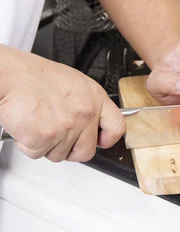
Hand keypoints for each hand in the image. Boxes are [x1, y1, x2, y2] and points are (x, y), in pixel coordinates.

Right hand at [0, 48, 124, 161]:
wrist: (10, 76)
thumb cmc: (33, 76)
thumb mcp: (72, 83)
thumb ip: (86, 103)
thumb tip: (91, 122)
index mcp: (94, 97)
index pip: (116, 126)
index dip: (108, 138)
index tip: (101, 140)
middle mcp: (84, 113)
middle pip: (86, 151)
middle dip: (71, 149)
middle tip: (58, 135)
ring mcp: (66, 128)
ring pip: (60, 155)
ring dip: (47, 145)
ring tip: (39, 123)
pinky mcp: (45, 139)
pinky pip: (38, 154)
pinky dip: (29, 145)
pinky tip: (27, 126)